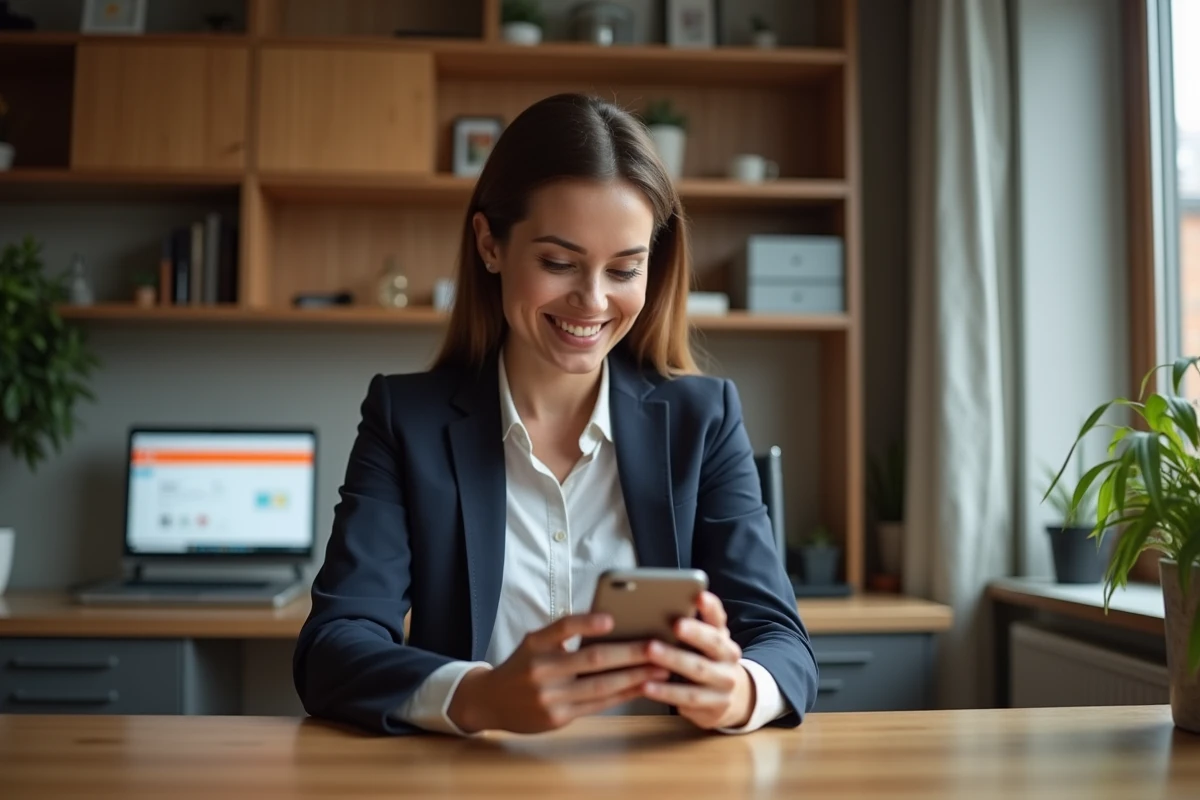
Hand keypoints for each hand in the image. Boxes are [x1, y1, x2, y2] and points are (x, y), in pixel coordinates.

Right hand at [447, 613, 667, 733]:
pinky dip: (623, 695)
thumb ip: (564, 636)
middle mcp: (541, 669)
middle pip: (592, 660)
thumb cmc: (523, 665)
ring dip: (635, 677)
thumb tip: (613, 627)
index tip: (611, 619)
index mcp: (536, 643)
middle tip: (657, 645)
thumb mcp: (534, 643)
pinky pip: (597, 705)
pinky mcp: (557, 718)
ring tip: (661, 667)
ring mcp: (549, 697)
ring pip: (600, 686)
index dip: (587, 623)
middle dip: (630, 653)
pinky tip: (642, 687)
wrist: (491, 701)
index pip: (562, 627)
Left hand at [643, 591, 754, 729]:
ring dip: (674, 661)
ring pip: (698, 672)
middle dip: (694, 634)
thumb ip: (694, 624)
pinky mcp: (714, 707)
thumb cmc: (708, 661)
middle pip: (712, 644)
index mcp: (723, 638)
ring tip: (651, 651)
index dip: (710, 607)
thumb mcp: (707, 642)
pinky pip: (688, 699)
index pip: (719, 619)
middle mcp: (728, 659)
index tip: (699, 595)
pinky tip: (646, 686)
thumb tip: (662, 601)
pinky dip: (666, 692)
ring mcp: (723, 684)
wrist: (736, 699)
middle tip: (674, 624)